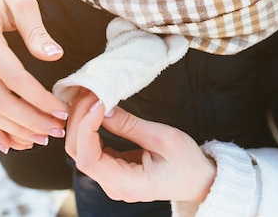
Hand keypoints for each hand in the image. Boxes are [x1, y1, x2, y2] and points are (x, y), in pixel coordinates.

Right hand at [0, 0, 68, 152]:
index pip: (12, 77)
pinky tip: (10, 143)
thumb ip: (37, 31)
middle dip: (28, 121)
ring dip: (12, 129)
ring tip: (40, 140)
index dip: (37, 98)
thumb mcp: (22, 0)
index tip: (61, 110)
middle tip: (56, 132)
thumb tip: (54, 56)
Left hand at [66, 101, 215, 202]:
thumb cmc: (187, 162)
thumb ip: (130, 125)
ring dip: (81, 121)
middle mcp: (113, 185)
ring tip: (91, 96)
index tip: (97, 103)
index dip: (85, 129)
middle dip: (79, 120)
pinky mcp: (113, 167)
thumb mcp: (163, 138)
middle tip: (91, 93)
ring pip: (80, 149)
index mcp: (126, 184)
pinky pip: (91, 147)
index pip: (88, 160)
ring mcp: (110, 178)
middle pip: (78, 153)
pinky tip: (94, 107)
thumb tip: (102, 108)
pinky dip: (89, 126)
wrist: (199, 180)